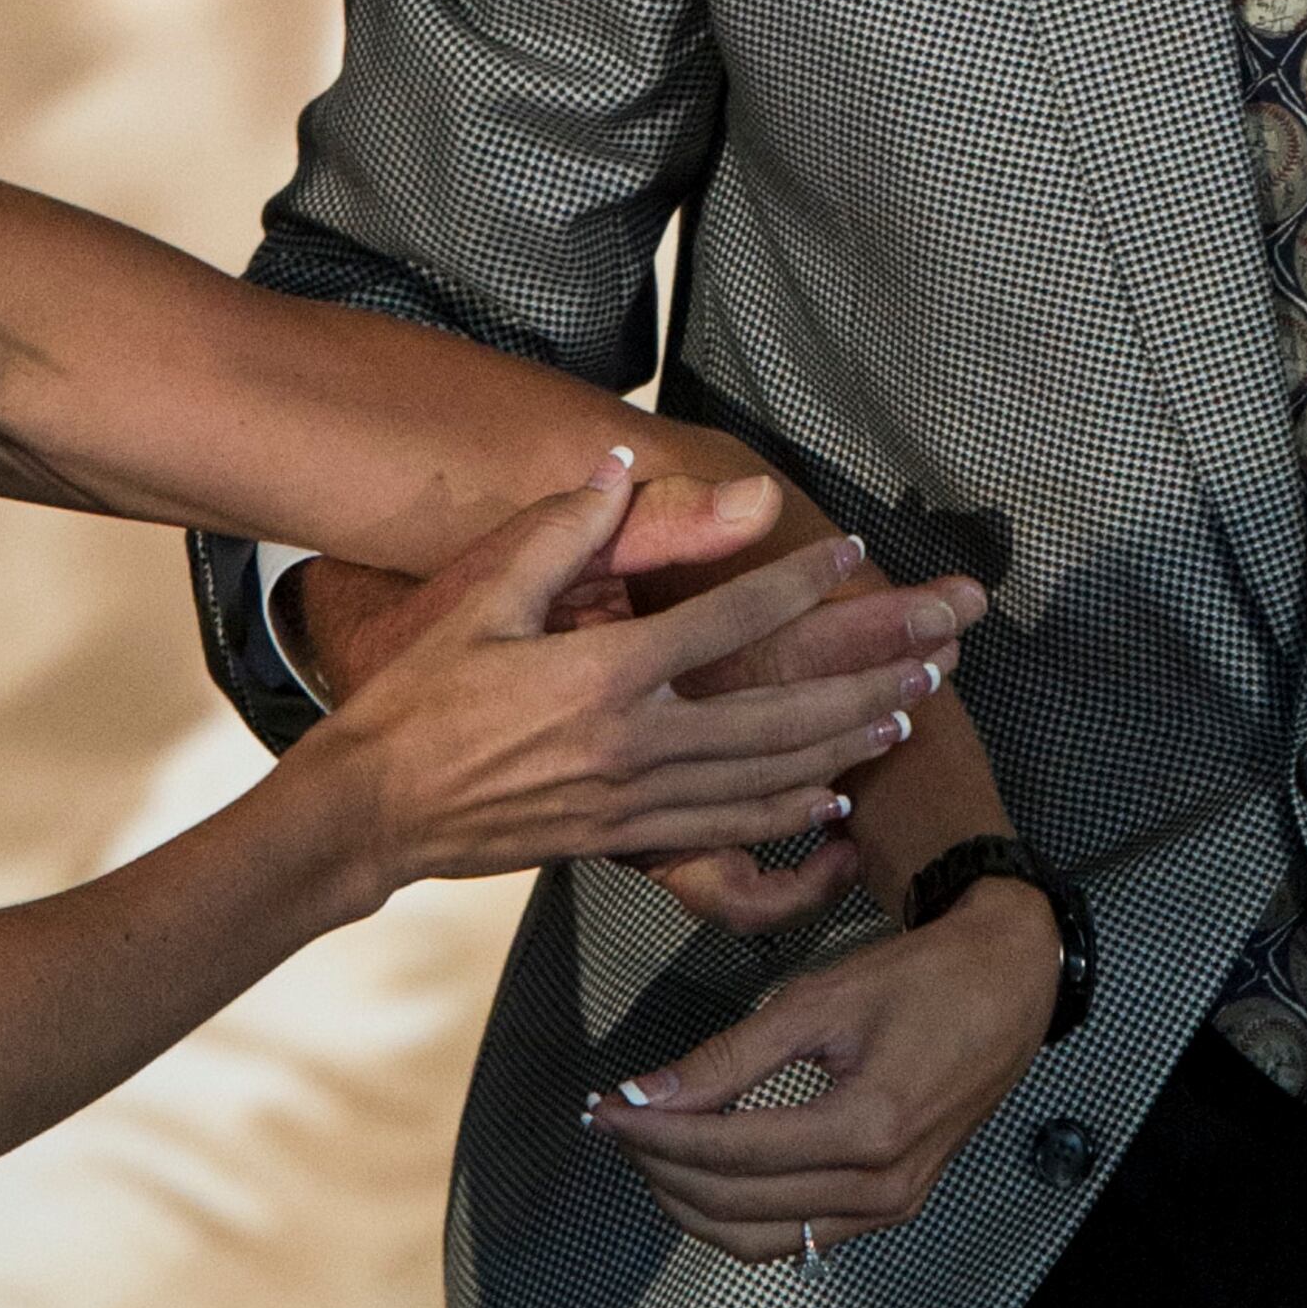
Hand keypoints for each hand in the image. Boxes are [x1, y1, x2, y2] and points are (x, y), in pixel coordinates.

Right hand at [313, 464, 959, 895]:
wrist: (375, 808)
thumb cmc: (424, 697)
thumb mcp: (486, 600)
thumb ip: (562, 534)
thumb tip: (617, 467)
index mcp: (606, 674)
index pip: (728, 619)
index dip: (797, 583)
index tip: (852, 554)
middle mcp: (634, 741)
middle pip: (778, 711)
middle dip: (862, 680)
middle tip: (931, 655)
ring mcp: (633, 800)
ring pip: (767, 775)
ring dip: (843, 746)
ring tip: (904, 717)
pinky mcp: (623, 840)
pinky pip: (726, 828)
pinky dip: (788, 813)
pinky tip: (831, 799)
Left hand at [586, 877, 1059, 1259]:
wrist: (1008, 987)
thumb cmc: (922, 980)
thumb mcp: (819, 1000)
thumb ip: (730, 1056)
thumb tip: (648, 1093)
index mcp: (868, 1127)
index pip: (732, 1152)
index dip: (657, 1134)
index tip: (606, 1108)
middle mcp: (882, 1187)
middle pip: (738, 1205)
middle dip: (662, 1168)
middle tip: (617, 1124)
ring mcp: (891, 1208)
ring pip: (761, 1240)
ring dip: (692, 1203)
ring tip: (649, 1150)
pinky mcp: (891, 1209)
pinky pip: (797, 1237)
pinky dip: (739, 1216)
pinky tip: (704, 1175)